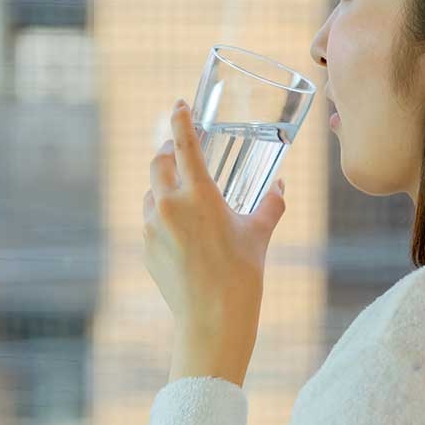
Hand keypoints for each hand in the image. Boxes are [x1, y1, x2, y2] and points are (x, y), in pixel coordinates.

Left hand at [143, 99, 286, 385]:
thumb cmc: (241, 275)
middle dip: (167, 150)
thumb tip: (280, 186)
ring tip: (180, 191)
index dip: (180, 119)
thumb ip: (270, 204)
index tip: (179, 105)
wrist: (212, 319)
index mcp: (197, 194)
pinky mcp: (145, 249)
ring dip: (163, 185)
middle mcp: (168, 205)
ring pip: (151, 193)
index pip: (183, 143)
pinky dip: (160, 215)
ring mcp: (151, 228)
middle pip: (157, 162)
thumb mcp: (259, 234)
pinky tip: (178, 227)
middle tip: (178, 148)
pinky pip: (149, 221)